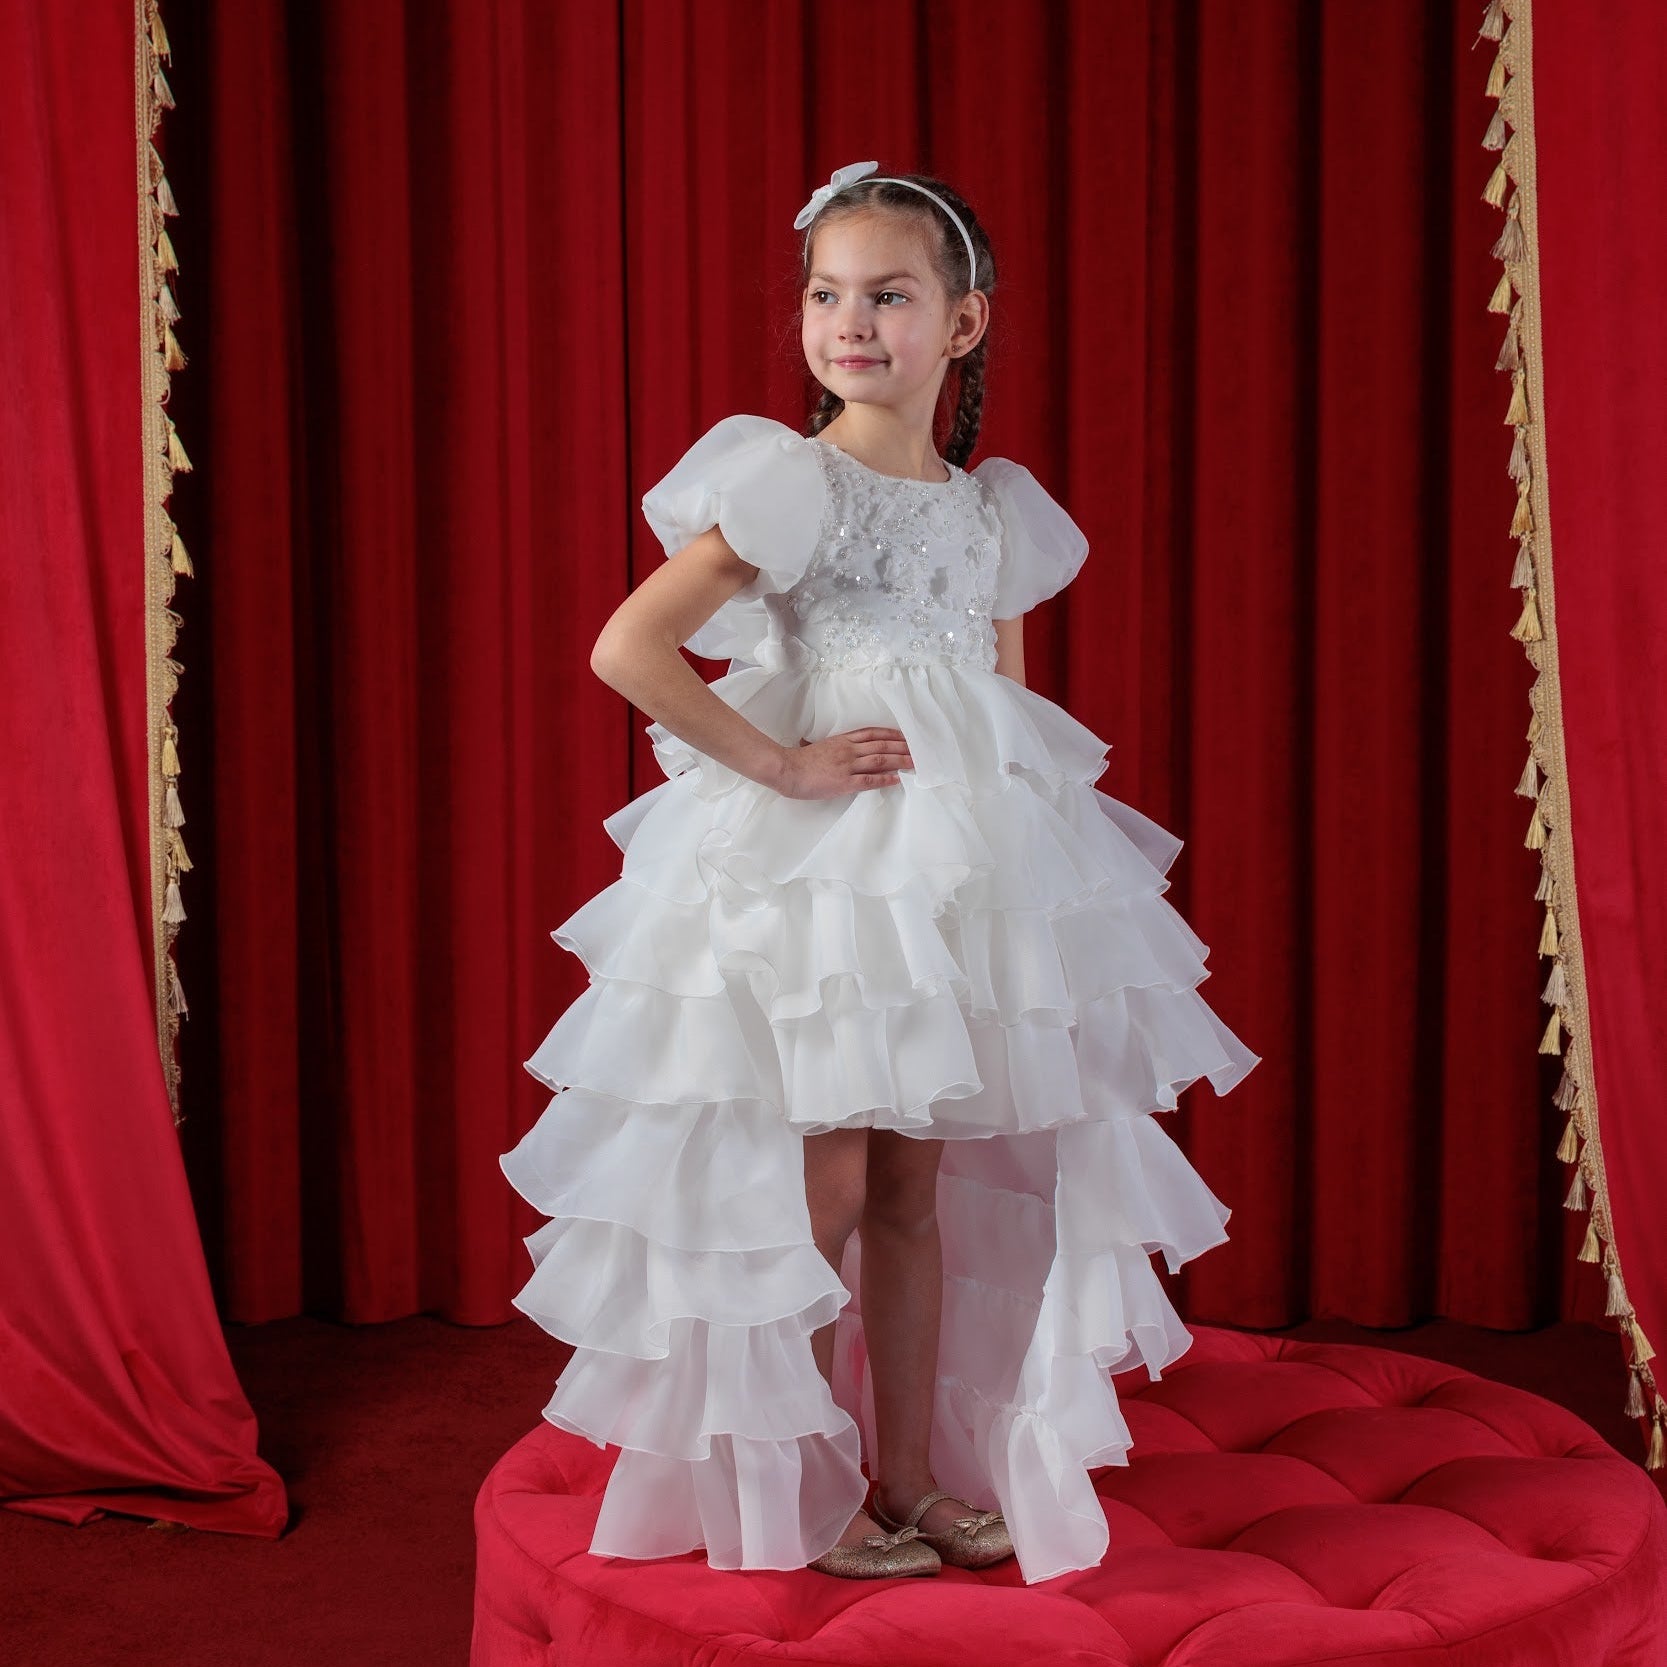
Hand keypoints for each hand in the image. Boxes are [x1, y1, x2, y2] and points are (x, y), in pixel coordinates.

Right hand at [775, 726, 912, 799]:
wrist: (787, 769)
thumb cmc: (799, 760)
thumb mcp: (818, 746)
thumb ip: (832, 746)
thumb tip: (835, 748)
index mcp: (842, 740)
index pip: (873, 733)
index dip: (892, 734)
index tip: (906, 736)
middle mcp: (849, 750)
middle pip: (882, 745)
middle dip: (903, 747)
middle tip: (920, 750)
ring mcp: (847, 765)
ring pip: (880, 760)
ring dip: (900, 761)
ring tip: (915, 763)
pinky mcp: (844, 782)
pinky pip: (869, 779)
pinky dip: (885, 779)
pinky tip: (897, 779)